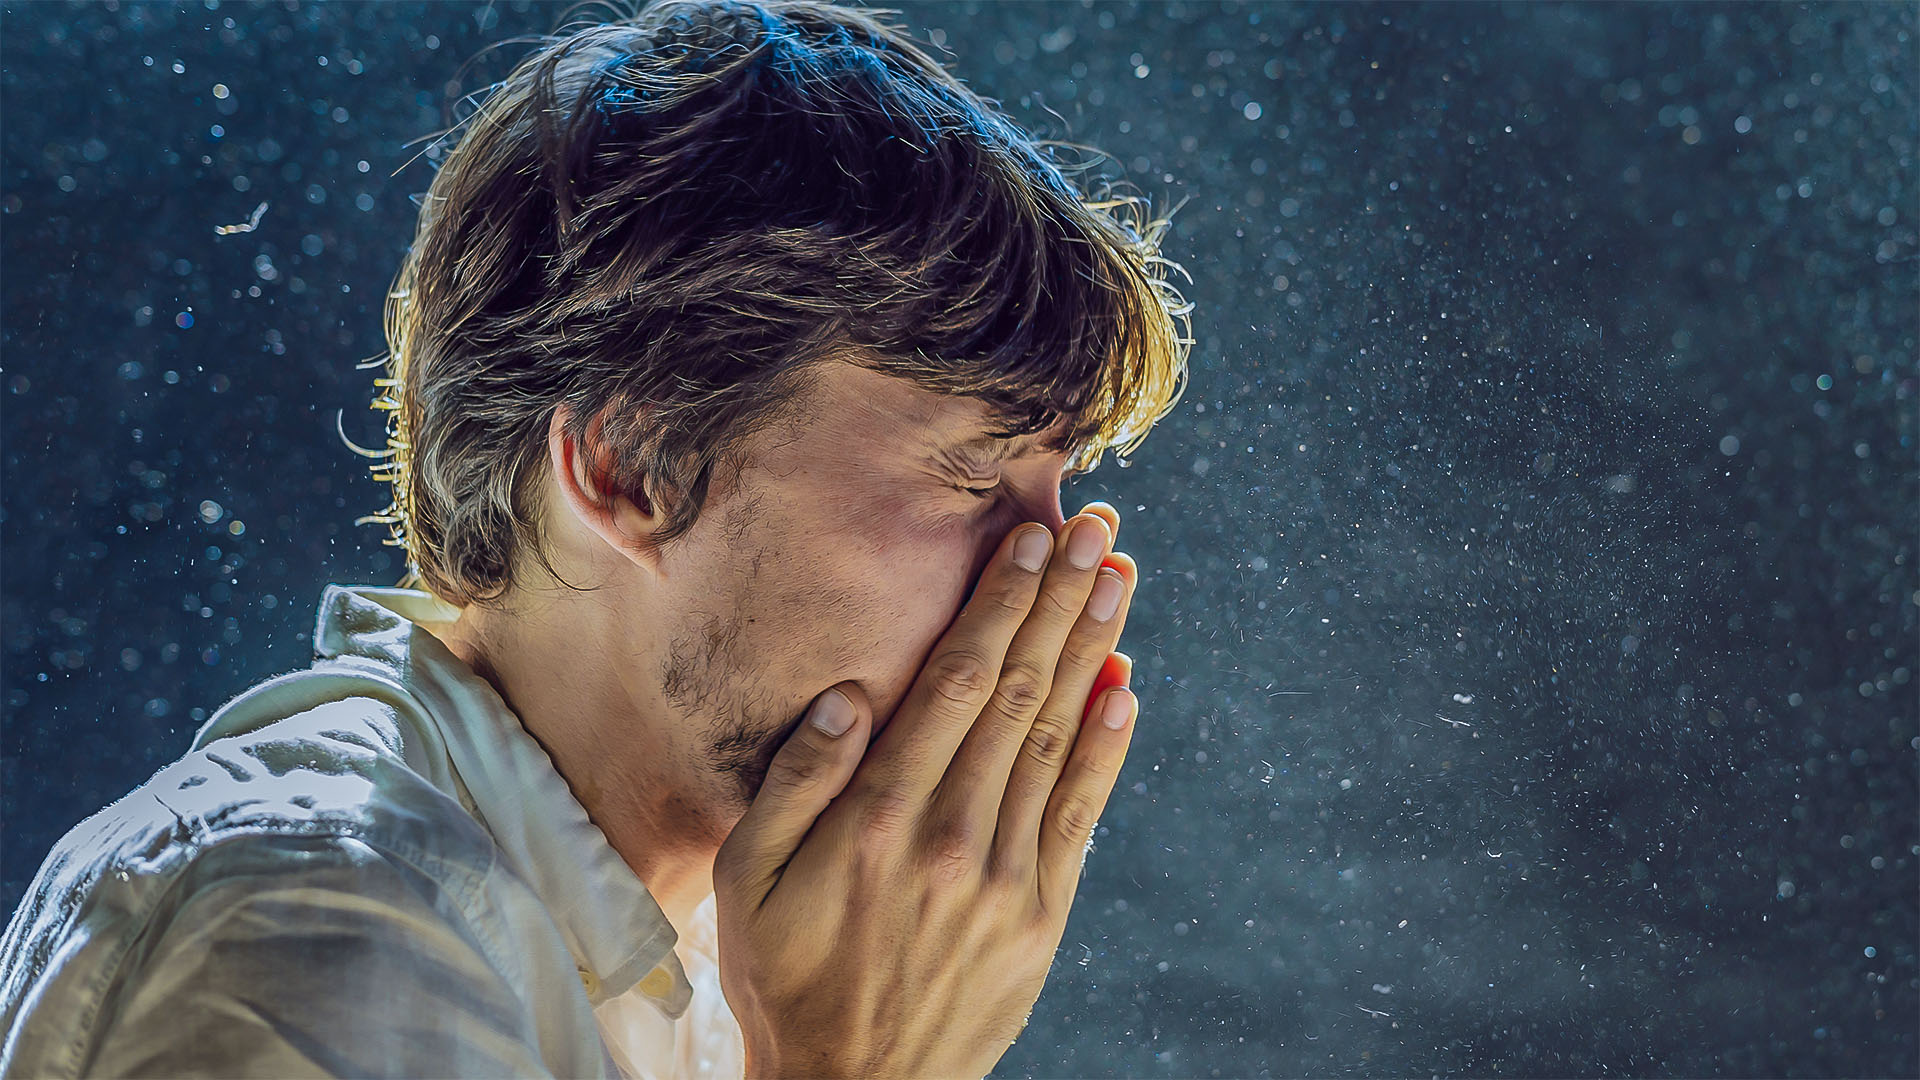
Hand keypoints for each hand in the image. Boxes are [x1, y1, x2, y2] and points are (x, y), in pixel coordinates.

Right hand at [712, 503, 1139, 1079]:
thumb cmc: (785, 977)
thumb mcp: (746, 882)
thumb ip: (794, 784)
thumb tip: (848, 697)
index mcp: (878, 818)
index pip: (955, 683)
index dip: (997, 604)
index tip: (1028, 539)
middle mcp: (951, 836)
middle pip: (1018, 693)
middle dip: (1059, 601)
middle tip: (1096, 528)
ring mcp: (1005, 878)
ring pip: (1056, 739)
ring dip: (1092, 651)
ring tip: (1118, 579)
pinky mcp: (1040, 916)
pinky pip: (1080, 815)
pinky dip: (1105, 748)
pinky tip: (1125, 689)